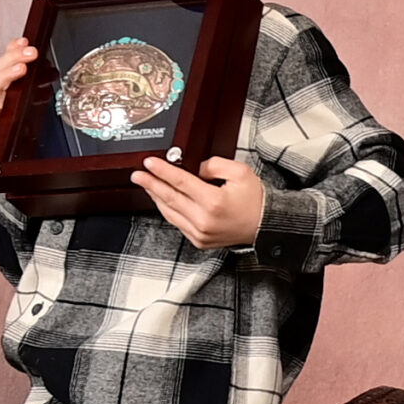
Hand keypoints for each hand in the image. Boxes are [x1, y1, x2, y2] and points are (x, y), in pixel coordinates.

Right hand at [0, 38, 35, 125]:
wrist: (24, 127)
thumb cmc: (27, 103)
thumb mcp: (35, 83)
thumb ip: (36, 67)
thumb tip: (32, 49)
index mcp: (9, 74)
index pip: (9, 56)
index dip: (15, 48)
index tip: (25, 41)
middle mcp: (2, 85)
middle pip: (2, 66)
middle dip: (17, 56)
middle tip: (32, 53)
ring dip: (9, 74)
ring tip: (21, 68)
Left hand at [135, 155, 265, 248]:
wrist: (265, 225)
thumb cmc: (255, 201)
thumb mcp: (240, 172)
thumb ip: (213, 164)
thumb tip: (194, 167)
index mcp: (213, 201)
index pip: (180, 181)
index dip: (162, 171)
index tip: (149, 162)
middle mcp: (204, 220)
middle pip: (169, 198)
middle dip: (151, 184)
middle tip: (137, 175)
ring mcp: (200, 233)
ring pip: (169, 212)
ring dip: (156, 197)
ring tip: (147, 185)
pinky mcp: (199, 240)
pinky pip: (177, 223)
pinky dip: (168, 210)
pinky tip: (163, 200)